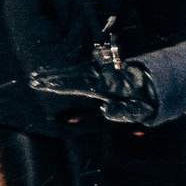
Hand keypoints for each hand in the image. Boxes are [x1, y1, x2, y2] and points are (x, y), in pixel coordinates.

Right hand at [30, 56, 158, 122]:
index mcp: (109, 85)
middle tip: (34, 80)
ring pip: (72, 73)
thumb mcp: (139, 111)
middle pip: (73, 76)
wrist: (151, 85)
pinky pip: (75, 73)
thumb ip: (123, 112)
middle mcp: (101, 77)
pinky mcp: (96, 74)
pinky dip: (61, 74)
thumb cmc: (144, 101)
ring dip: (54, 75)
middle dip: (53, 78)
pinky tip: (47, 76)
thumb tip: (104, 110)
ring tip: (35, 78)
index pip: (83, 84)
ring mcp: (98, 74)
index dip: (65, 83)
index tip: (50, 84)